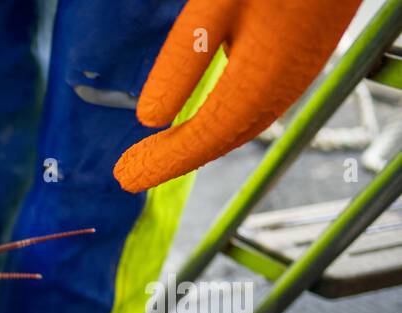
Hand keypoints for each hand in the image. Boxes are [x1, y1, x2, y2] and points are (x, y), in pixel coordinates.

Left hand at [114, 0, 362, 192]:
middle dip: (176, 159)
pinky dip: (227, 121)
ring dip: (203, 142)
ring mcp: (301, 69)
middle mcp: (284, 85)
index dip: (161, 162)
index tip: (124, 177)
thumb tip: (150, 118)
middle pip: (223, 137)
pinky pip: (261, 103)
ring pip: (245, 123)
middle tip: (131, 173)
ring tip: (162, 155)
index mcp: (258, 80)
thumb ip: (183, 59)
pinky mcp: (308, 50)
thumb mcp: (214, 6)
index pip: (201, 138)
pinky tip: (211, 117)